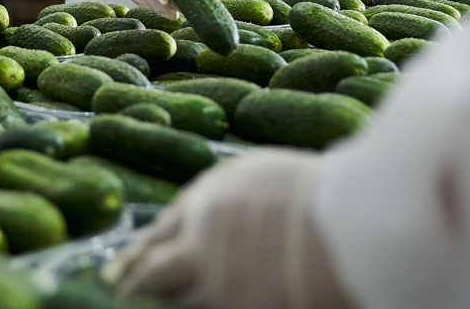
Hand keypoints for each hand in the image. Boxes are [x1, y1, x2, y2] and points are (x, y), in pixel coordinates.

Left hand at [111, 149, 352, 308]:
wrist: (351, 224)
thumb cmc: (316, 192)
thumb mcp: (257, 175)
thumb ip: (223, 200)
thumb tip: (205, 216)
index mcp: (202, 206)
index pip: (156, 236)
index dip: (136, 254)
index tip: (118, 269)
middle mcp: (201, 247)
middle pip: (153, 274)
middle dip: (133, 284)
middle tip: (118, 292)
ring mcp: (220, 287)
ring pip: (177, 302)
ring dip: (162, 303)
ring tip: (145, 304)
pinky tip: (196, 308)